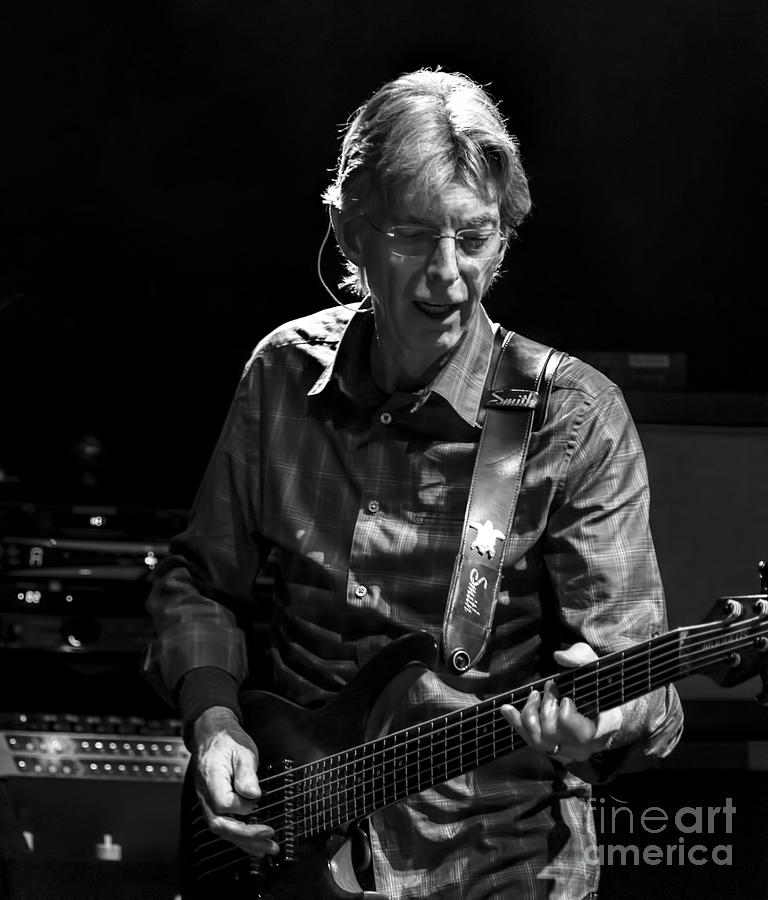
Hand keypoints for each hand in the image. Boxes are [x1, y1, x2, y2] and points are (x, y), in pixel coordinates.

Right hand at [192, 706, 279, 857]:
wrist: (212, 737)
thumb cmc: (228, 741)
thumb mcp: (242, 751)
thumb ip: (246, 774)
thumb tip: (253, 795)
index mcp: (211, 778)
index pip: (224, 804)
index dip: (242, 805)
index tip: (257, 796)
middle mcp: (205, 795)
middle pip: (221, 825)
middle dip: (246, 836)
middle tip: (270, 839)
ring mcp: (208, 803)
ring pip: (223, 830)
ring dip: (246, 843)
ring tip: (269, 849)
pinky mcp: (214, 806)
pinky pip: (225, 826)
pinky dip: (241, 838)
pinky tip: (256, 846)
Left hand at [500, 643, 621, 762]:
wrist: (601, 706)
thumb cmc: (597, 684)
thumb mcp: (595, 664)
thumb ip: (580, 657)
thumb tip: (561, 657)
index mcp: (609, 723)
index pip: (590, 733)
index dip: (571, 718)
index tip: (566, 700)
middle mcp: (591, 743)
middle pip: (558, 735)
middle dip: (547, 707)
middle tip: (550, 687)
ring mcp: (573, 751)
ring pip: (541, 742)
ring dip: (531, 714)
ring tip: (535, 695)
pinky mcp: (556, 752)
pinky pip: (531, 742)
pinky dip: (517, 723)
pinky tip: (507, 709)